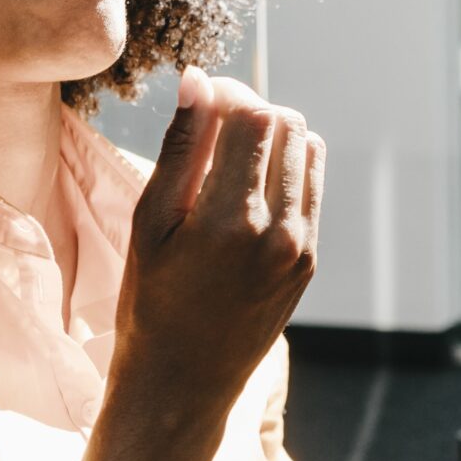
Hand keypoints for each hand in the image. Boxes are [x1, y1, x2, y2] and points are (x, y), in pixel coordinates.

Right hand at [112, 64, 323, 420]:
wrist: (182, 381)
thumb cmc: (150, 301)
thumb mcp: (150, 222)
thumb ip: (181, 147)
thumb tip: (200, 80)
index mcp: (230, 220)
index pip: (255, 116)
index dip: (229, 93)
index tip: (203, 97)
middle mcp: (278, 231)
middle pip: (289, 125)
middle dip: (253, 110)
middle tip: (215, 124)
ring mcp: (301, 247)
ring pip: (307, 150)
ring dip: (274, 137)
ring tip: (230, 157)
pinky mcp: (310, 261)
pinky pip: (310, 188)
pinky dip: (286, 171)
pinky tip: (247, 189)